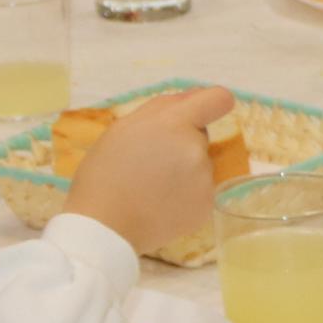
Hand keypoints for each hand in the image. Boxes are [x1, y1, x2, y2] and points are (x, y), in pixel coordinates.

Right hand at [61, 85, 235, 258]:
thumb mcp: (123, 128)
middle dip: (181, 142)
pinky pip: (200, 191)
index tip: (201, 113)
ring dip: (183, 170)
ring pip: (200, 165)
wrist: (104, 226)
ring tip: (151, 187)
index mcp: (175, 124)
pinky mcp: (207, 206)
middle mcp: (197, 149)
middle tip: (149, 162)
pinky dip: (185, 195)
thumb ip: (162, 107)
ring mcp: (205, 180)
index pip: (218, 99)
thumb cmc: (104, 173)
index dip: (211, 103)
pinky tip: (160, 204)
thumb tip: (195, 96)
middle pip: (200, 135)